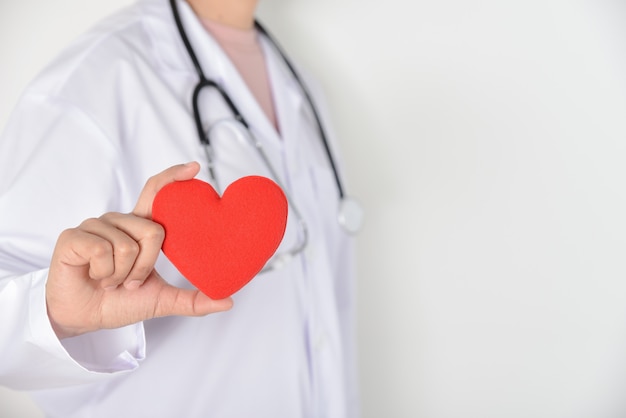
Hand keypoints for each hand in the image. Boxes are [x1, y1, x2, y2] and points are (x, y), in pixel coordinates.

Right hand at [46, 162, 232, 338]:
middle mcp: (119, 221)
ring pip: (128, 246)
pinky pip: (102, 251)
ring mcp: (95, 226)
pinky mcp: (74, 236)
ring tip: (109, 280)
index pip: (156, 193)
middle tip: (130, 281)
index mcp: (139, 227)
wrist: (83, 318)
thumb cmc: (119, 302)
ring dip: (122, 275)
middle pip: (154, 231)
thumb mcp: (161, 300)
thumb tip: (228, 302)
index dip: (173, 177)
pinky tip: (94, 276)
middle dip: (145, 267)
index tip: (195, 168)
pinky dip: (103, 274)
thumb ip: (193, 300)